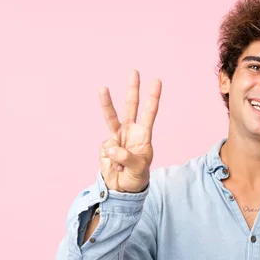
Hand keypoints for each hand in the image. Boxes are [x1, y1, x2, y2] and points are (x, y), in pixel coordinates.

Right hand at [99, 70, 161, 192]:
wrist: (121, 188)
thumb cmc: (136, 177)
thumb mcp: (138, 169)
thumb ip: (127, 157)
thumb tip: (111, 145)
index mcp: (143, 135)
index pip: (150, 113)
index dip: (153, 98)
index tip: (156, 81)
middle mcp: (130, 131)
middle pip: (131, 106)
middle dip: (133, 89)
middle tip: (134, 71)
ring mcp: (116, 137)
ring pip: (111, 116)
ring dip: (107, 102)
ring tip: (103, 87)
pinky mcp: (105, 145)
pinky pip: (107, 147)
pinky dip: (111, 158)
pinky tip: (116, 166)